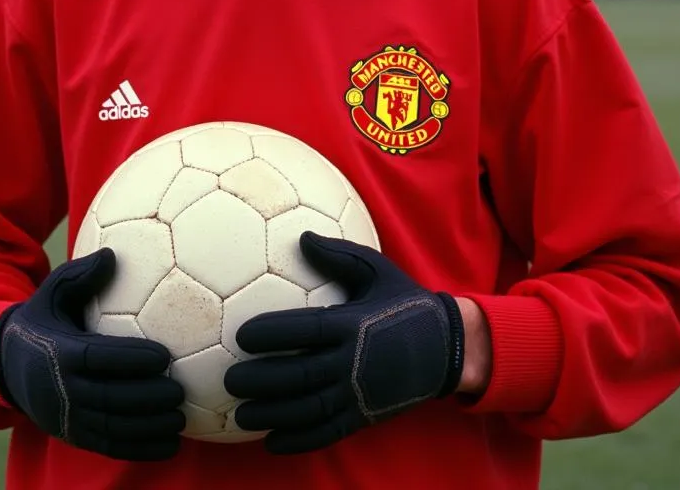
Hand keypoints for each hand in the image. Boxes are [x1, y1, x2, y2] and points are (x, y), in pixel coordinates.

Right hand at [0, 248, 184, 460]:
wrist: (6, 364)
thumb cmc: (44, 319)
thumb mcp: (53, 293)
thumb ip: (80, 276)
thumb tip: (110, 254)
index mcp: (58, 353)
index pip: (97, 359)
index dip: (130, 359)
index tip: (164, 355)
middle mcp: (60, 391)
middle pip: (107, 398)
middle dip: (146, 398)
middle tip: (180, 390)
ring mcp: (66, 418)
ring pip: (110, 428)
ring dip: (147, 429)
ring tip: (180, 419)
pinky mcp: (72, 436)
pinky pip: (107, 446)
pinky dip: (138, 449)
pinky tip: (169, 445)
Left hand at [224, 232, 464, 453]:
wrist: (449, 347)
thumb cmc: (405, 301)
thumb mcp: (378, 270)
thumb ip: (339, 255)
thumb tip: (302, 237)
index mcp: (355, 324)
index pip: (307, 330)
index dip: (273, 333)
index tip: (241, 335)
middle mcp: (355, 362)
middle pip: (301, 375)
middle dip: (261, 380)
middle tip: (230, 379)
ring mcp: (361, 394)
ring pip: (309, 410)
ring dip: (272, 415)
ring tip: (241, 414)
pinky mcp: (366, 416)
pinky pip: (328, 433)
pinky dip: (299, 440)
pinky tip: (272, 442)